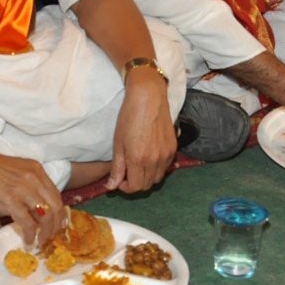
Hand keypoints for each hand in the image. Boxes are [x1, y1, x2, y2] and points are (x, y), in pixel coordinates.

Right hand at [0, 144, 65, 248]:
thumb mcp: (16, 172)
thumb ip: (28, 187)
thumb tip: (35, 210)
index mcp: (36, 170)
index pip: (56, 195)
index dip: (59, 214)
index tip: (57, 225)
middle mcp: (33, 178)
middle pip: (55, 207)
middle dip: (56, 226)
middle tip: (50, 237)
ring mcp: (22, 189)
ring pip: (45, 216)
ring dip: (45, 233)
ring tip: (40, 241)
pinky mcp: (9, 200)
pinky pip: (27, 223)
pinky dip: (30, 234)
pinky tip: (27, 240)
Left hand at [107, 75, 176, 193]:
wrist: (149, 97)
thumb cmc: (129, 116)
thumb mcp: (118, 142)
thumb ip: (117, 167)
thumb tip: (111, 187)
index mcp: (138, 159)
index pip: (135, 187)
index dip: (126, 187)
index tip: (120, 179)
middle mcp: (155, 160)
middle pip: (147, 185)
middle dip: (135, 182)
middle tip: (127, 171)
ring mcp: (167, 155)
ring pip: (157, 177)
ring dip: (147, 176)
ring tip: (137, 163)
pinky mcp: (174, 148)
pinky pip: (166, 166)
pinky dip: (157, 167)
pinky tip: (149, 155)